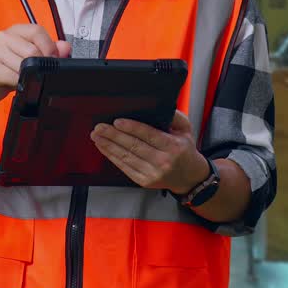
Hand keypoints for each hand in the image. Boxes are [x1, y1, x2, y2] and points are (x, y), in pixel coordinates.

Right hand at [0, 24, 70, 106]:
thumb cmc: (8, 69)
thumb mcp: (30, 57)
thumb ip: (49, 50)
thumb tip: (65, 47)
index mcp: (15, 31)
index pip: (37, 31)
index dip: (49, 46)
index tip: (53, 58)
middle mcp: (3, 37)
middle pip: (32, 50)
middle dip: (40, 64)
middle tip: (39, 73)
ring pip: (23, 65)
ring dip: (29, 76)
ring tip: (24, 78)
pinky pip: (14, 77)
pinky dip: (20, 83)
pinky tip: (16, 83)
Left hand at [90, 110, 208, 192]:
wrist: (189, 178)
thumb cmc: (185, 151)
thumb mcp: (186, 130)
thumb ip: (174, 116)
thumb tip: (159, 106)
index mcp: (173, 147)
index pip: (149, 135)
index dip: (132, 128)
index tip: (117, 122)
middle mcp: (163, 161)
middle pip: (134, 146)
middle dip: (114, 136)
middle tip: (100, 127)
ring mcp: (153, 173)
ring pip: (126, 157)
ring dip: (109, 146)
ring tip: (97, 136)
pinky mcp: (144, 181)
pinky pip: (125, 167)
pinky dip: (112, 157)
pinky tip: (104, 148)